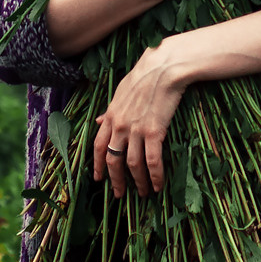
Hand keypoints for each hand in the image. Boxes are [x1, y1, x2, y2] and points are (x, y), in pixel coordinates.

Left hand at [91, 43, 187, 196]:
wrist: (163, 67)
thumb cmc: (144, 75)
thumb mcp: (120, 92)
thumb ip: (110, 110)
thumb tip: (98, 121)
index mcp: (111, 116)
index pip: (98, 146)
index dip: (97, 164)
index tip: (98, 178)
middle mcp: (119, 126)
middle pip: (112, 160)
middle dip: (116, 180)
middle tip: (119, 194)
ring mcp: (135, 130)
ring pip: (132, 164)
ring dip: (137, 182)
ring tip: (143, 193)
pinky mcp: (154, 132)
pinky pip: (152, 161)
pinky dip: (155, 176)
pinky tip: (158, 185)